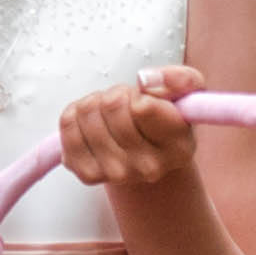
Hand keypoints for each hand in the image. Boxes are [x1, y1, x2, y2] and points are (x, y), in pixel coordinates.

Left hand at [58, 59, 216, 192]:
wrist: (147, 155)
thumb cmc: (166, 118)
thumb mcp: (188, 92)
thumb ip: (180, 79)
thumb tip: (144, 79)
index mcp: (179, 148)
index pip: (142, 107)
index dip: (139, 93)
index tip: (144, 100)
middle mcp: (149, 168)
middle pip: (112, 105)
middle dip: (116, 94)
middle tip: (125, 104)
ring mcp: (117, 175)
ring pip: (87, 112)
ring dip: (95, 102)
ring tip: (109, 113)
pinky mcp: (88, 175)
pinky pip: (67, 127)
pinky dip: (74, 115)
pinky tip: (90, 122)